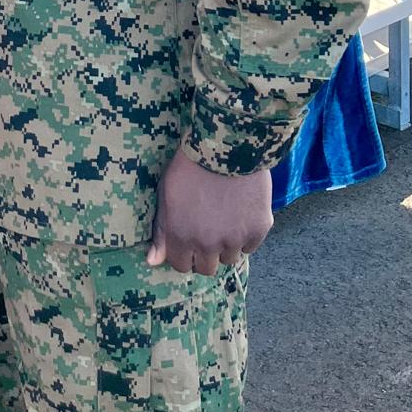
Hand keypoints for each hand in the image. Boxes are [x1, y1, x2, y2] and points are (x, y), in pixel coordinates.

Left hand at [146, 149, 272, 275]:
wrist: (227, 143)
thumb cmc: (190, 165)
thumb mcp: (166, 194)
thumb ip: (161, 230)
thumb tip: (152, 261)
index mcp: (181, 236)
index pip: (182, 265)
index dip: (185, 253)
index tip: (189, 240)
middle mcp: (208, 244)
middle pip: (207, 268)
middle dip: (205, 253)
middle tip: (209, 231)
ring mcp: (235, 239)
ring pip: (230, 258)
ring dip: (227, 245)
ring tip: (226, 218)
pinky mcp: (259, 229)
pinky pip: (251, 246)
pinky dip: (246, 235)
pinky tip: (241, 213)